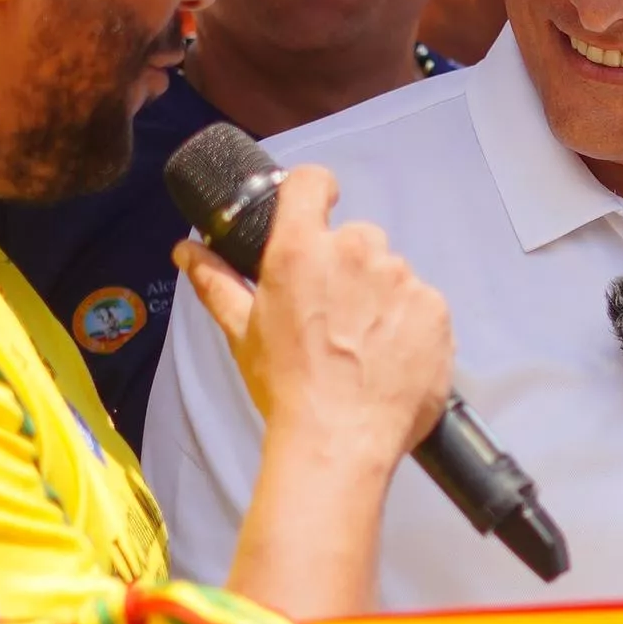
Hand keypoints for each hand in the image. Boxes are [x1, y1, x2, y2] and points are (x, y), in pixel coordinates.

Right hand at [176, 165, 453, 474]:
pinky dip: (411, 324)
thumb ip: (216, 281)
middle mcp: (356, 251)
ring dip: (381, 297)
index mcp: (301, 249)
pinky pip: (422, 303)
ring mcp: (402, 278)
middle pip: (357, 238)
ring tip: (363, 345)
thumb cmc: (286, 387)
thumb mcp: (242, 332)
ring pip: (392, 272)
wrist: (339, 441)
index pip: (311, 182)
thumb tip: (186, 249)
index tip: (317, 210)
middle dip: (347, 268)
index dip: (314, 193)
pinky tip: (391, 357)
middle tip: (334, 315)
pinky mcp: (436, 308)